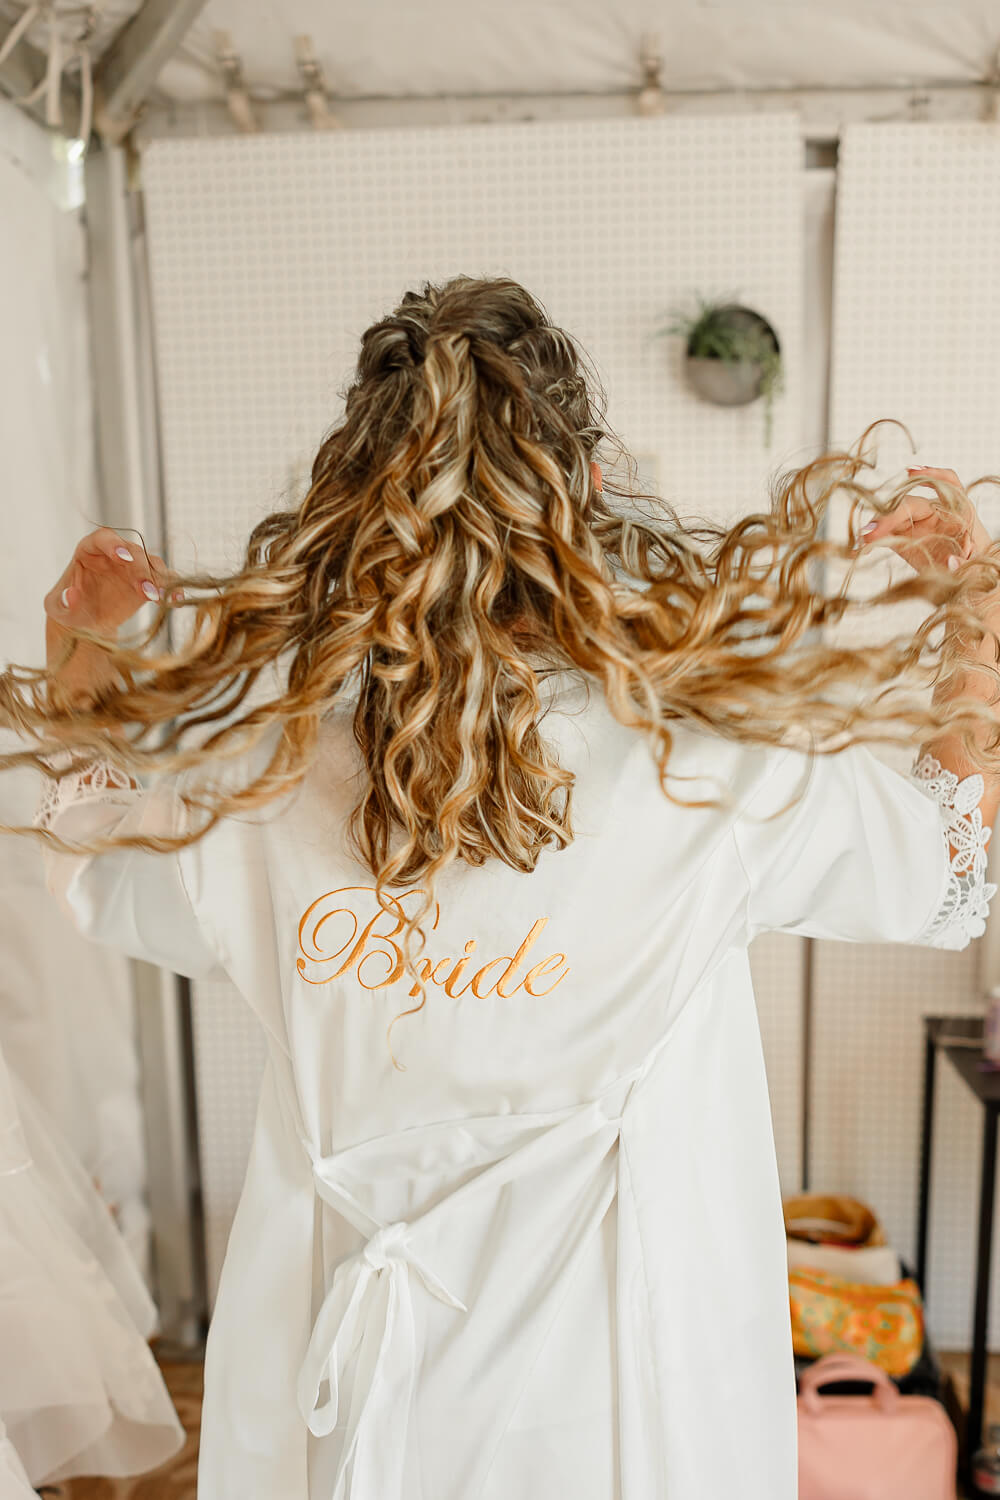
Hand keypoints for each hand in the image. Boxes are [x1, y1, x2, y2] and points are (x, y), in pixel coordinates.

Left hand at [44, 527, 176, 637]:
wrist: (88, 623)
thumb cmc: (69, 611)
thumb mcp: (58, 609)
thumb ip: (63, 602)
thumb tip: (72, 595)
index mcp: (89, 550)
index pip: (103, 538)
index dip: (113, 545)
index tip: (121, 557)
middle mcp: (115, 553)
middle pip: (133, 552)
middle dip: (141, 569)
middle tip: (145, 589)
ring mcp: (134, 567)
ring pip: (152, 563)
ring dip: (159, 578)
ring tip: (160, 597)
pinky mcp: (148, 582)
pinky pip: (165, 580)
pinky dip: (172, 588)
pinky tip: (175, 600)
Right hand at [857, 466, 992, 574]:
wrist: (966, 585)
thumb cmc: (977, 570)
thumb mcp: (979, 568)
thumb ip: (968, 565)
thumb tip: (951, 561)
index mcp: (960, 512)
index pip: (949, 484)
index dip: (933, 476)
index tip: (911, 474)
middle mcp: (937, 514)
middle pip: (911, 504)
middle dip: (890, 515)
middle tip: (872, 532)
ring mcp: (918, 525)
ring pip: (894, 517)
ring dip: (877, 526)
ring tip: (863, 541)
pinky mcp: (903, 539)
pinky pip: (885, 535)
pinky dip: (872, 542)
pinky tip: (858, 550)